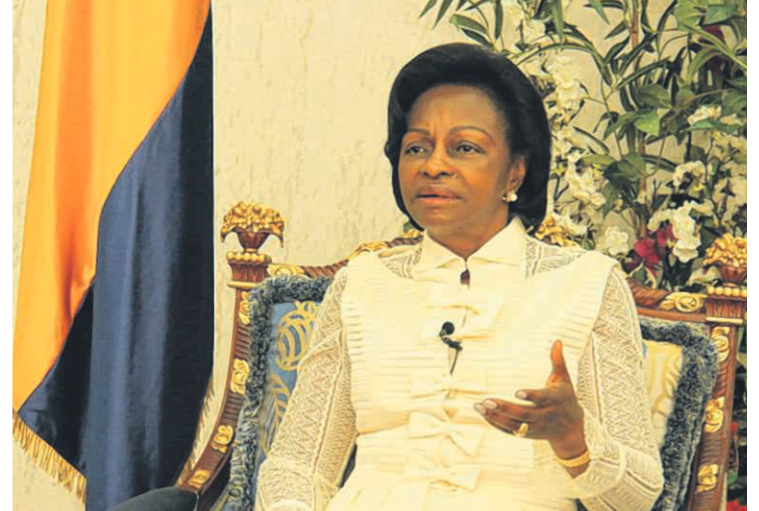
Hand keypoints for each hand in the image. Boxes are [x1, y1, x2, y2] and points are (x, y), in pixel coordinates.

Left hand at [474, 340, 586, 459]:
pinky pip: (510, 431)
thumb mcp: (564, 380)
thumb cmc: (565, 399)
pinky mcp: (528, 434)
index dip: (531, 396)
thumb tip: (557, 342)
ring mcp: (536, 427)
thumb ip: (558, 361)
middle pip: (524, 415)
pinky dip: (497, 424)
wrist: (571, 429)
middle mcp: (545, 416)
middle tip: (487, 401)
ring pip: (515, 425)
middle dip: (505, 408)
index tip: (517, 392)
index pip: (543, 399)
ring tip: (479, 407)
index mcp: (555, 400)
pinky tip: (484, 415)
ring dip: (496, 417)